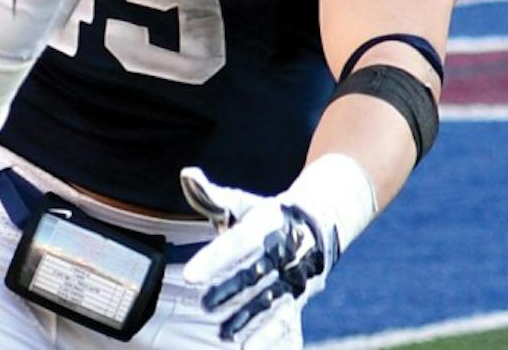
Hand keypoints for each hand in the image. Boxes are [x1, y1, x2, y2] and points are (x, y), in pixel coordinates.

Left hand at [180, 168, 335, 348]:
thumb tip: (186, 174)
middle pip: (252, 275)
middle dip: (228, 292)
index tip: (189, 277)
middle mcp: (282, 251)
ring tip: (224, 336)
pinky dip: (270, 336)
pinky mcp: (300, 297)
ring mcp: (293, 276)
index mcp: (265, 224)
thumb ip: (212, 195)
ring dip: (248, 319)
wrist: (321, 223)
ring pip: (269, 301)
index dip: (213, 260)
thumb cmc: (269, 214)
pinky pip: (286, 319)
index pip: (236, 243)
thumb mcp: (243, 203)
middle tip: (203, 306)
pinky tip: (250, 349)